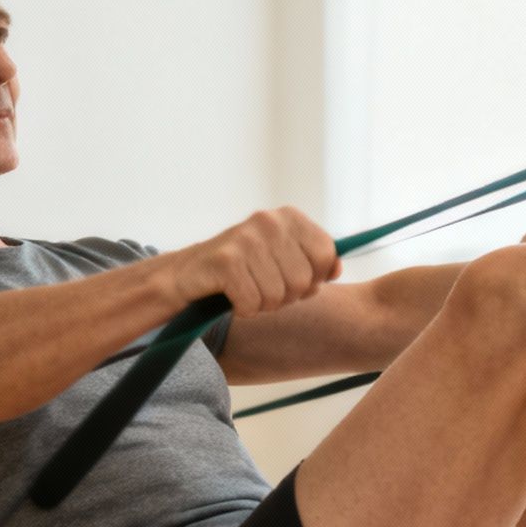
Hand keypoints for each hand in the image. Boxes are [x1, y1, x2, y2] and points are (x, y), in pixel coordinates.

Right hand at [172, 208, 340, 316]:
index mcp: (289, 217)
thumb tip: (337, 268)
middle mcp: (269, 221)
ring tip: (247, 291)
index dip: (314, 278)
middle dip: (285, 297)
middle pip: (303, 280)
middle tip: (263, 289)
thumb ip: (315, 262)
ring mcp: (246, 239)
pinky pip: (252, 303)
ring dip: (262, 305)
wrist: (188, 275)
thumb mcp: (283, 259)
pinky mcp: (225, 261)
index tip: (292, 280)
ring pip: (278, 295)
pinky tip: (232, 297)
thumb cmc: (242, 270)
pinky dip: (243, 309)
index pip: (327, 254)